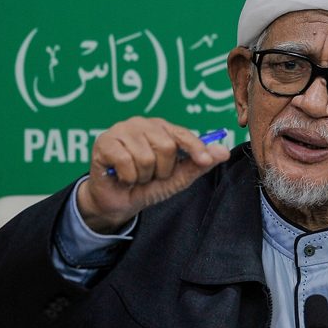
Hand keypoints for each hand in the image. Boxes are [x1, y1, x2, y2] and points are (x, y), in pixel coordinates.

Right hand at [76, 117, 230, 232]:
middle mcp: (142, 124)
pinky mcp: (104, 142)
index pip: (182, 134)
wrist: (119, 203)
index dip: (195, 147)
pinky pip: (126, 162)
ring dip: (144, 176)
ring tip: (136, 176)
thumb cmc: (148, 186)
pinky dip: (128, 178)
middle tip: (151, 176)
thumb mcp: (177, 178)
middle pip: (166, 146)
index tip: (204, 160)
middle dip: (162, 170)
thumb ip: (199, 164)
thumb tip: (223, 151)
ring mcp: (121, 130)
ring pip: (146, 157)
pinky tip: (122, 177)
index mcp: (162, 128)